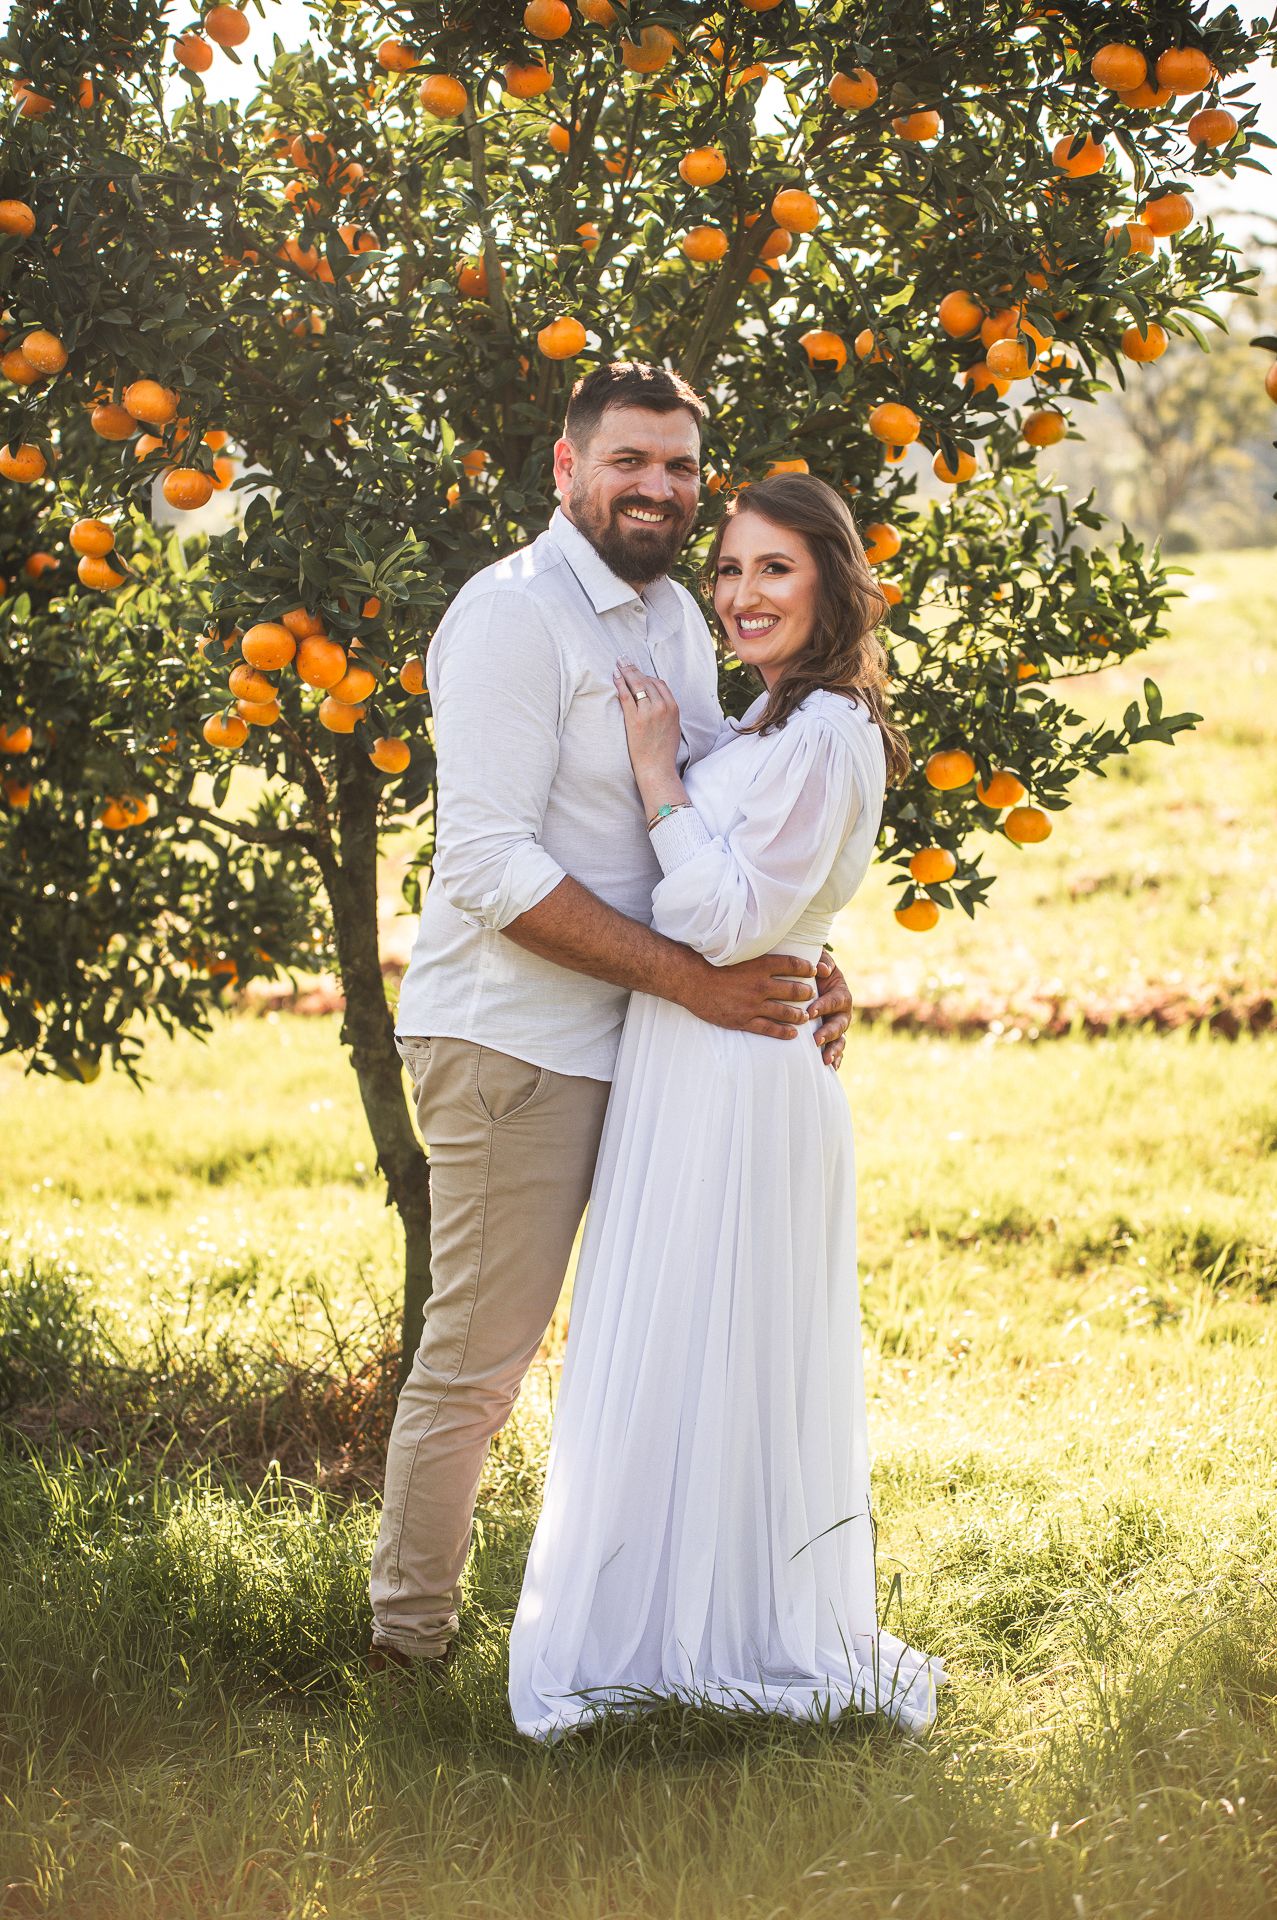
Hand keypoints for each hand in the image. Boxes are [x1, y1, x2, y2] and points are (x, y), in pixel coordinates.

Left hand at [613, 662, 681, 781]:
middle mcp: (662, 707)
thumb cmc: (664, 751)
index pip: (659, 683)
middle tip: (624, 660)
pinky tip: (615, 677)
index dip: (646, 676)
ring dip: (626, 672)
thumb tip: (658, 700)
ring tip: (618, 665)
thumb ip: (667, 711)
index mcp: (673, 708)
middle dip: (634, 669)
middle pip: (646, 680)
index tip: (637, 672)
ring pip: (636, 684)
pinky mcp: (634, 719)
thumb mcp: (673, 727)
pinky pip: (626, 696)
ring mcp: (648, 712)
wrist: (657, 768)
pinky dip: (620, 684)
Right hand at [678, 951, 817, 1039]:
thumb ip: (754, 954)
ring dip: (798, 1014)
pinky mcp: (744, 1020)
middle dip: (806, 993)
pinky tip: (792, 1034)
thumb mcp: (736, 953)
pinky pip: (769, 1029)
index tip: (814, 970)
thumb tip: (767, 948)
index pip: (791, 964)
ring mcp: (753, 1005)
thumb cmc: (710, 964)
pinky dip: (784, 1032)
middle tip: (812, 994)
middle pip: (793, 990)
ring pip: (785, 1012)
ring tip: (805, 1016)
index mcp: (759, 965)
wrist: (691, 980)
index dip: (806, 967)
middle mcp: (760, 985)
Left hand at [812, 953, 852, 1068]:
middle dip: (829, 1032)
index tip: (810, 1012)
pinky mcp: (834, 1038)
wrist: (815, 984)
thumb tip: (822, 968)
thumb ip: (823, 963)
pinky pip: (838, 1051)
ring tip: (825, 1060)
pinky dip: (837, 1060)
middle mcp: (843, 1013)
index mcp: (841, 995)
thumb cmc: (815, 973)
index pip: (834, 1001)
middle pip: (840, 1024)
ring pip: (840, 1040)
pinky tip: (832, 1069)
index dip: (823, 1006)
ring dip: (833, 1050)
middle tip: (816, 1039)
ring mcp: (839, 1027)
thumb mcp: (821, 964)